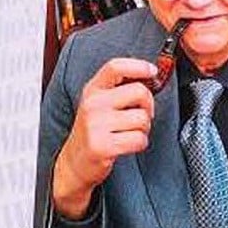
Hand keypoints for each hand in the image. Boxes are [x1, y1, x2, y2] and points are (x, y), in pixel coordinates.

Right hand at [52, 58, 156, 219]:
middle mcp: (93, 104)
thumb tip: (151, 77)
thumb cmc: (93, 131)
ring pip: (142, 118)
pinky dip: (140, 143)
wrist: (75, 161)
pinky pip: (139, 139)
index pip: (116, 67)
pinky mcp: (103, 146)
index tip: (152, 71)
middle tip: (141, 116)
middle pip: (139, 92)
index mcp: (92, 90)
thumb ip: (119, 89)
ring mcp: (96, 125)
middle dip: (148, 106)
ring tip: (130, 132)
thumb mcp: (99, 104)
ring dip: (144, 129)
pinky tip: (128, 145)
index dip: (139, 66)